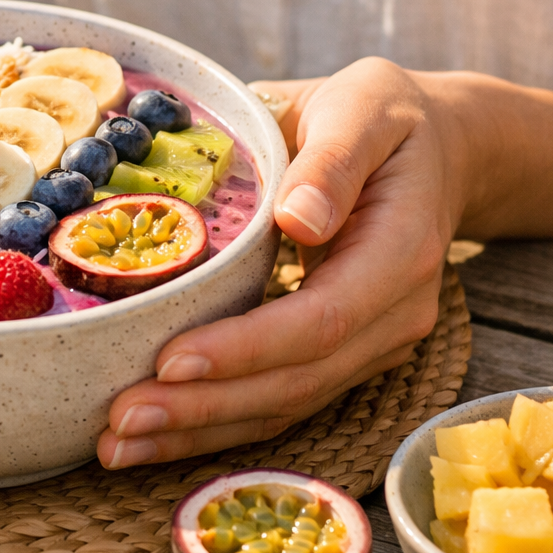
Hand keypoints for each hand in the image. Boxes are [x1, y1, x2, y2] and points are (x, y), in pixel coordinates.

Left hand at [98, 57, 471, 467]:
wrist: (435, 147)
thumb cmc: (386, 116)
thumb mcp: (364, 109)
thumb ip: (335, 161)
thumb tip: (300, 218)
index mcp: (400, 253)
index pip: (320, 321)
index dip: (245, 349)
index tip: (170, 360)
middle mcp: (393, 317)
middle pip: (296, 382)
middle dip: (203, 408)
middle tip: (118, 421)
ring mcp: (371, 345)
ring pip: (285, 405)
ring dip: (198, 432)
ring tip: (117, 444)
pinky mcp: (342, 356)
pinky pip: (279, 401)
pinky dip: (214, 423)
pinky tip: (154, 436)